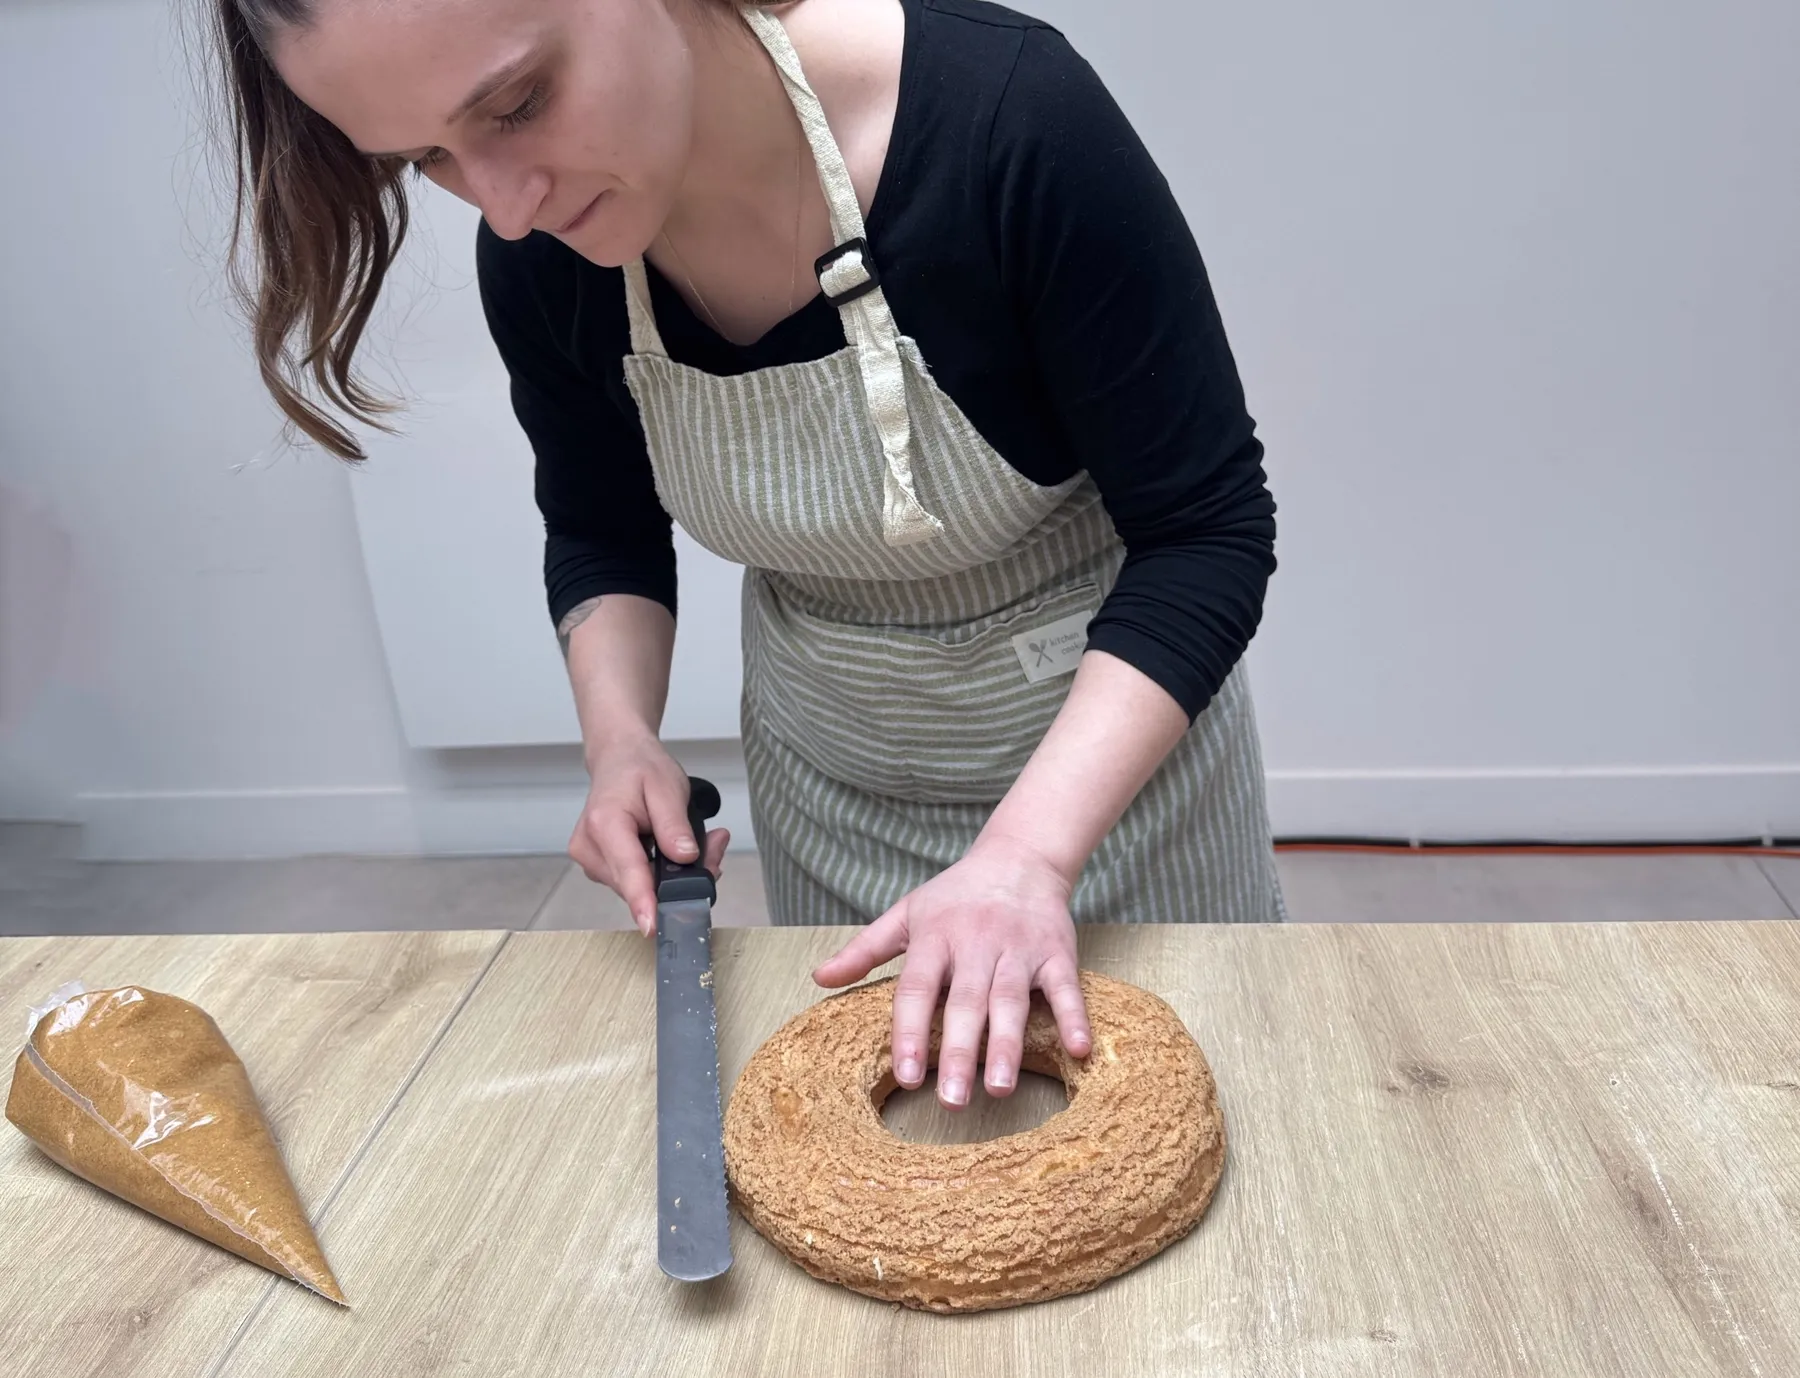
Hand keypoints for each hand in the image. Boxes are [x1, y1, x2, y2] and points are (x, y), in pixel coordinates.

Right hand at [568, 734, 728, 935]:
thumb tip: (686, 858)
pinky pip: (635, 882)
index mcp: (604, 823)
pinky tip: (675, 850)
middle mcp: (590, 847)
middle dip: (679, 878)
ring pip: (639, 887)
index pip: (628, 869)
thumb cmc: (641, 768)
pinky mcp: (599, 868)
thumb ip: (675, 825)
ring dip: (671, 875)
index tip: (652, 926)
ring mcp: (591, 861)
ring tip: (698, 841)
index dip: (643, 900)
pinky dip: (659, 873)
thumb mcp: (667, 786)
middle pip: (638, 884)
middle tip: (716, 845)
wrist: (618, 758)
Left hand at [812, 834, 1091, 1107]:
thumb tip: (818, 978)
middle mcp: (976, 943)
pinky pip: (1066, 988)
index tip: (905, 1076)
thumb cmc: (956, 894)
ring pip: (1011, 1001)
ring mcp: (1019, 949)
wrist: (1020, 856)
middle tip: (952, 1102)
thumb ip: (865, 950)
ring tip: (999, 1088)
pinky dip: (1074, 1017)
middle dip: (960, 1052)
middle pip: (966, 1003)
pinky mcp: (1057, 952)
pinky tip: (1079, 1050)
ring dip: (1007, 1045)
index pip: (917, 988)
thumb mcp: (906, 914)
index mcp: (935, 937)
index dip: (910, 1032)